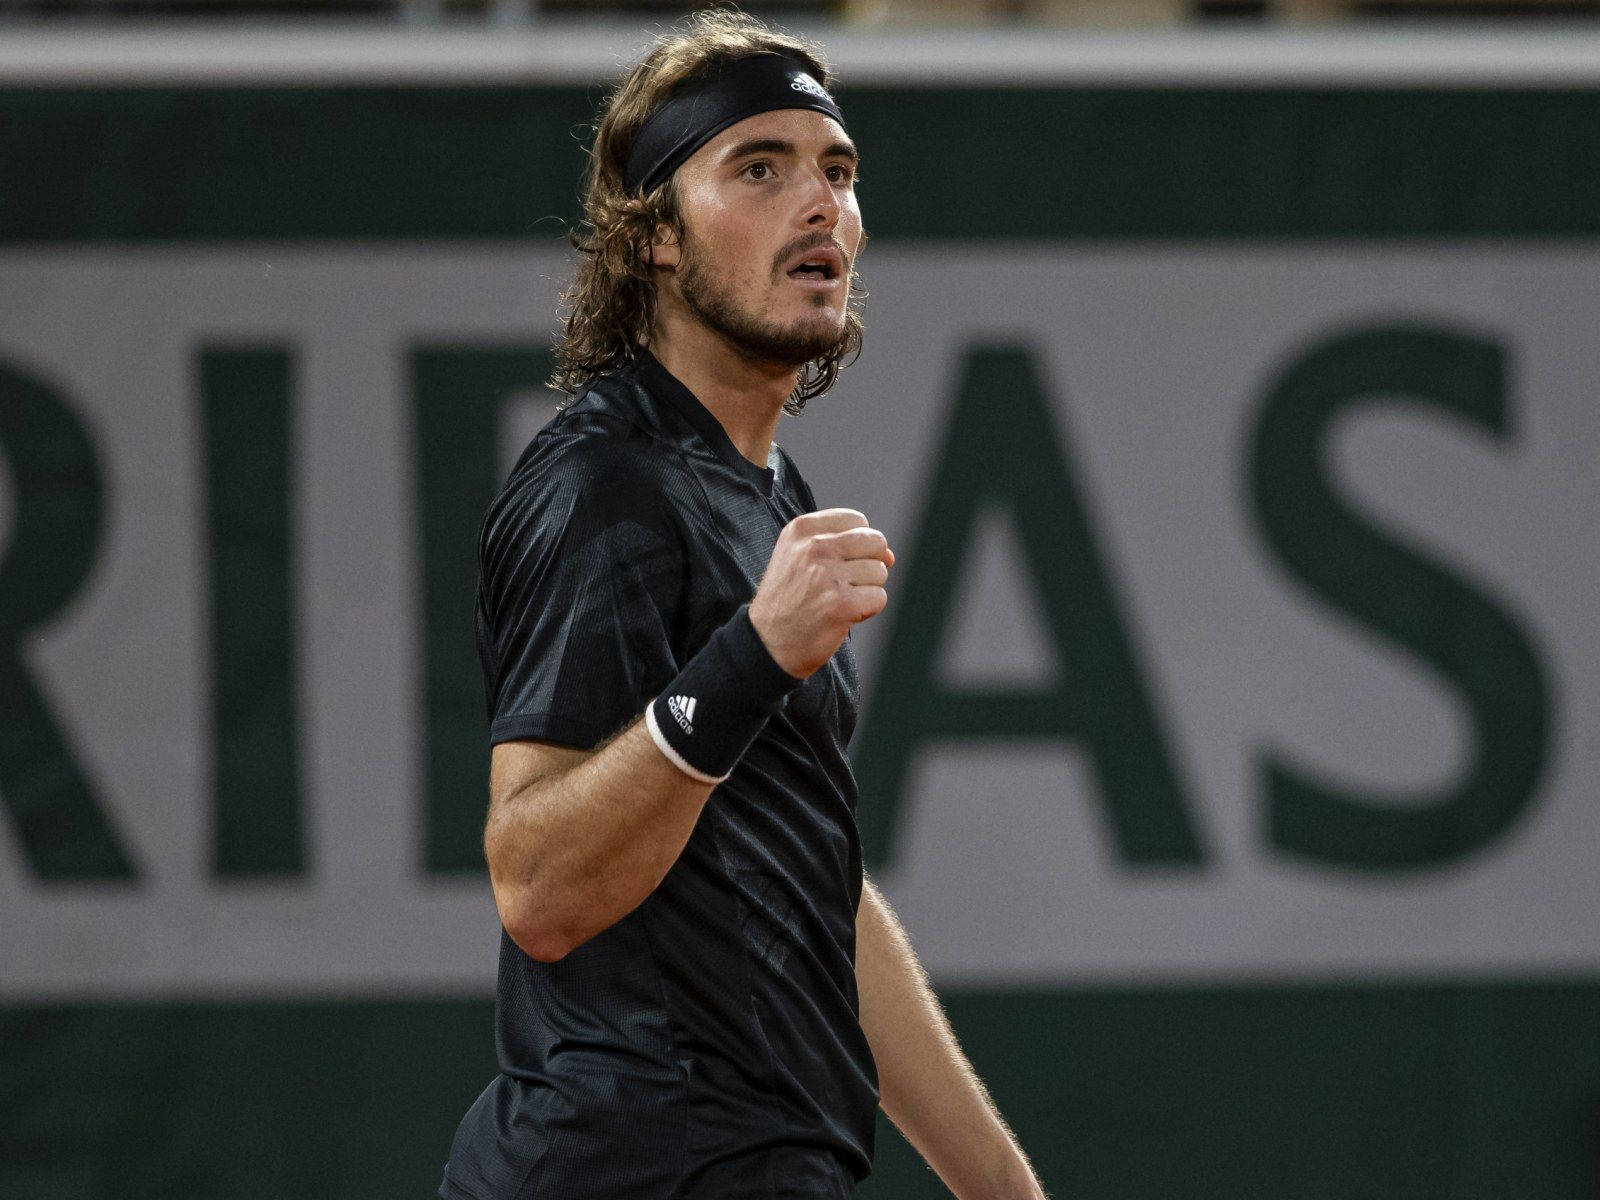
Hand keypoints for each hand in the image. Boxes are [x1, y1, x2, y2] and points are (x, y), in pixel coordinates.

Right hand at [749, 508, 893, 677]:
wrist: (768, 643)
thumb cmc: (790, 599)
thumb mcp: (800, 556)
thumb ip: (844, 545)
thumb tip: (890, 555)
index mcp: (802, 529)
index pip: (857, 520)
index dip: (857, 544)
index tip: (838, 563)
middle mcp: (815, 547)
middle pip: (875, 541)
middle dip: (868, 563)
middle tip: (843, 584)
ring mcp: (828, 575)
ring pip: (880, 571)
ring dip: (866, 589)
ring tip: (837, 600)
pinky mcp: (842, 604)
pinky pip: (879, 598)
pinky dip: (867, 610)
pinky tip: (843, 615)